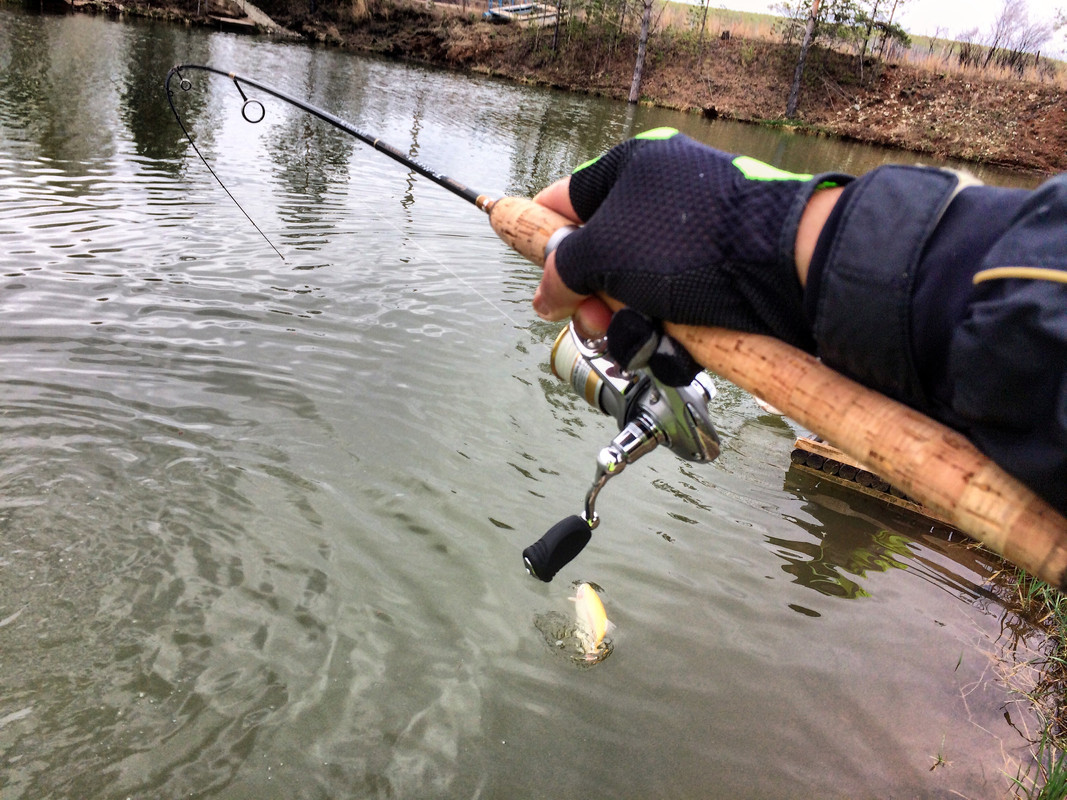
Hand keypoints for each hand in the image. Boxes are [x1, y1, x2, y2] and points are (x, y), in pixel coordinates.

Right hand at [532, 130, 851, 353]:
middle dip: (594, 303)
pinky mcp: (713, 286)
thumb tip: (544, 298)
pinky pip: (669, 318)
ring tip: (649, 336)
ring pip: (632, 300)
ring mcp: (688, 248)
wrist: (786, 268)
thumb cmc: (689, 241)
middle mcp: (658, 205)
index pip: (564, 202)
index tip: (539, 278)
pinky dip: (667, 340)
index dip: (543, 240)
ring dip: (631, 329)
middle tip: (602, 321)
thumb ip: (561, 270)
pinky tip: (676, 347)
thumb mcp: (604, 250)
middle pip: (597, 263)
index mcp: (629, 171)